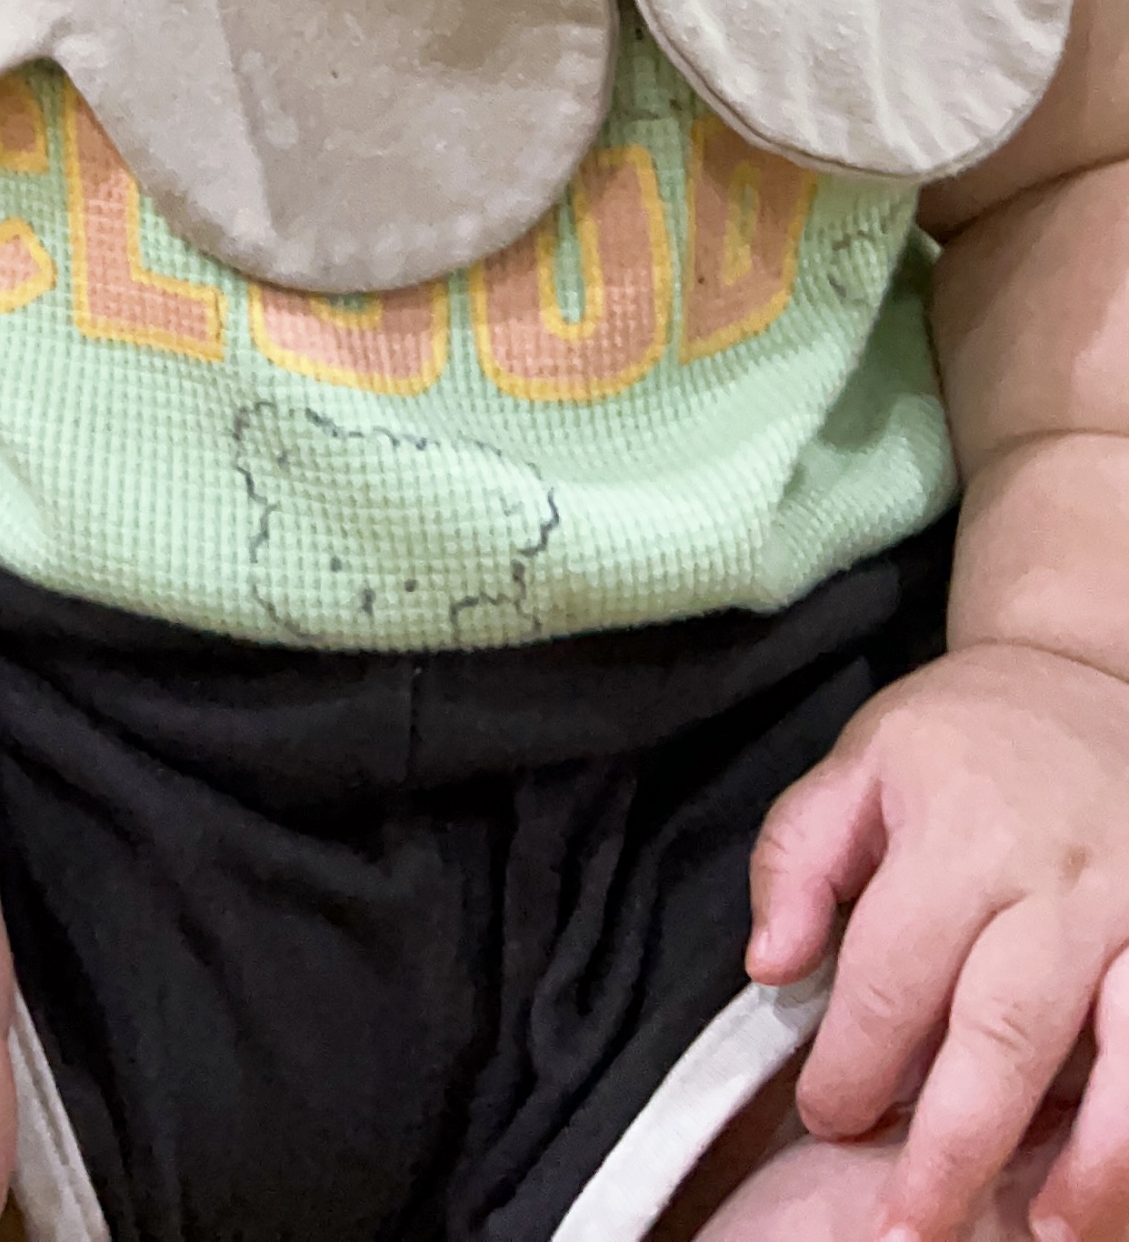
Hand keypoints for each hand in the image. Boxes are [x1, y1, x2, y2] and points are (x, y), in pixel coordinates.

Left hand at [747, 642, 1128, 1241]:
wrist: (1087, 675)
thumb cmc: (961, 739)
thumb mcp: (859, 765)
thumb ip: (798, 861)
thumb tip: (769, 966)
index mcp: (962, 829)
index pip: (896, 970)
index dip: (852, 1060)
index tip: (825, 1115)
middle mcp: (1060, 874)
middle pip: (1007, 1029)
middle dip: (955, 1144)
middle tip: (907, 1228)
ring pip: (1125, 1050)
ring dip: (1091, 1158)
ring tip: (1047, 1232)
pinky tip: (1117, 1182)